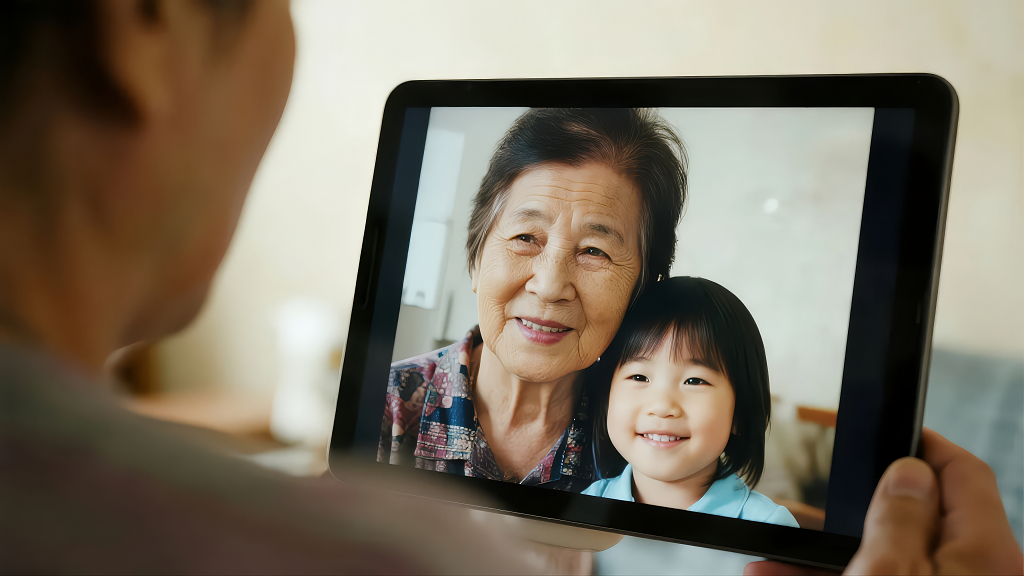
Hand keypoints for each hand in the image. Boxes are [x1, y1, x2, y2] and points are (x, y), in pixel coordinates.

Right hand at [745, 428, 1022, 574]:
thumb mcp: (886, 575)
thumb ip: (898, 516)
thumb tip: (911, 470)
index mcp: (987, 555)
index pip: (961, 473)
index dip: (921, 446)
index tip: (886, 432)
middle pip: (915, 525)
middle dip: (847, 517)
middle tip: (802, 512)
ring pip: (891, 566)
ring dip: (828, 562)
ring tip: (768, 564)